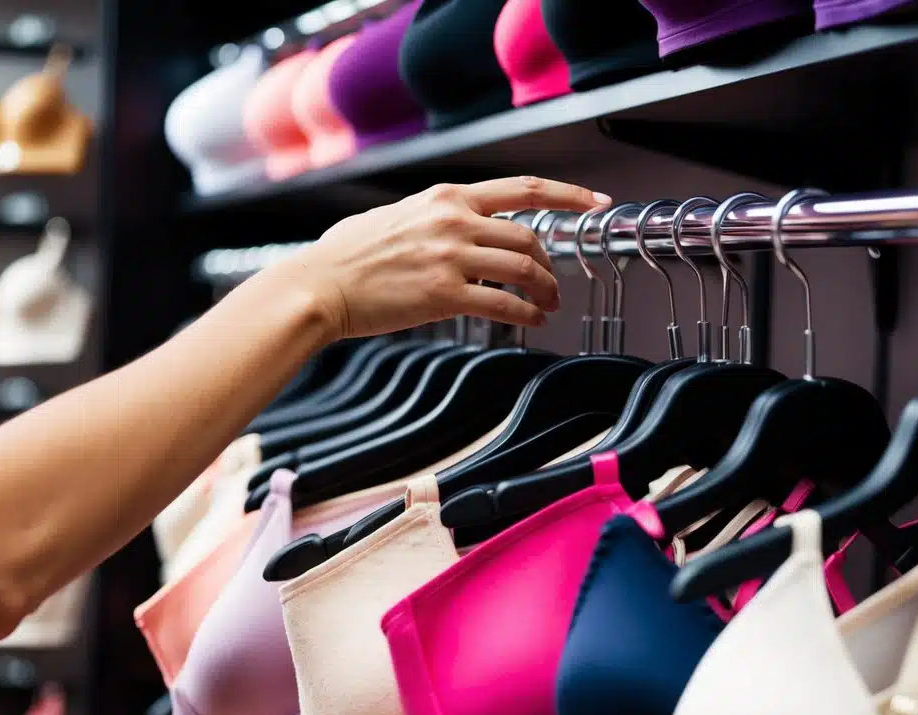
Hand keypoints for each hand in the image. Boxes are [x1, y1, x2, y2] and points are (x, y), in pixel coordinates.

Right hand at [269, 176, 611, 339]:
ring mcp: (451, 258)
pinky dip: (527, 315)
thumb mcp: (394, 214)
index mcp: (446, 197)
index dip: (569, 195)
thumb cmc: (346, 255)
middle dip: (552, 264)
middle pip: (530, 238)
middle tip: (555, 285)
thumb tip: (453, 223)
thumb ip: (432, 215)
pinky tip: (531, 322)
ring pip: (525, 270)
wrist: (319, 285)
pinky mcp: (444, 295)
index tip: (597, 202)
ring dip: (546, 291)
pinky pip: (504, 305)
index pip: (523, 189)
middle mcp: (454, 221)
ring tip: (548, 307)